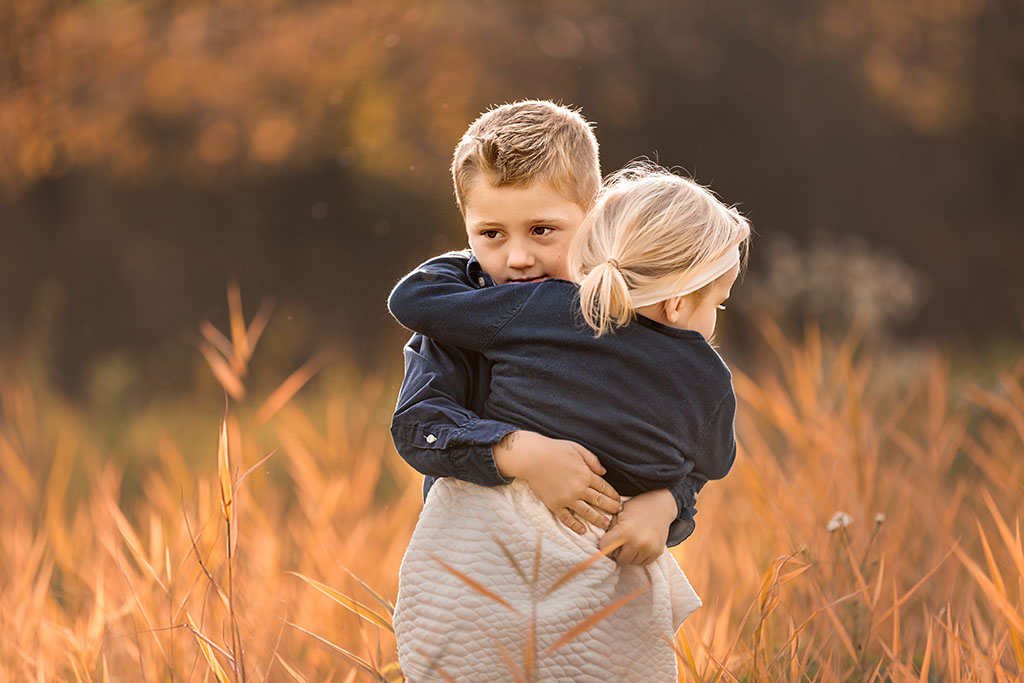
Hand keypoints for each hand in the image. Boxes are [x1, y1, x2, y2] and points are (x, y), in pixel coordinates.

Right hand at [493, 431, 621, 533]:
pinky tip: (582, 530)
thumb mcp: (577, 448)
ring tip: (605, 524)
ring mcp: (567, 498)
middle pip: (600, 501)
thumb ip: (592, 460)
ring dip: (598, 519)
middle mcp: (579, 489)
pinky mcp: (555, 505)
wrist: (532, 458)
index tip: (618, 501)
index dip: (613, 495)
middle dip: (611, 508)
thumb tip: (604, 472)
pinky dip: (575, 526)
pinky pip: (567, 518)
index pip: (605, 488)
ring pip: (587, 513)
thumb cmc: (555, 450)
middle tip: (618, 513)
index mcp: (586, 475)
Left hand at [598, 489, 676, 565]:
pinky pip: (641, 563)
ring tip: (631, 540)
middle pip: (618, 559)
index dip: (604, 544)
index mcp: (625, 531)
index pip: (605, 548)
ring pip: (630, 562)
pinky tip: (639, 544)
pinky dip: (638, 556)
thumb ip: (607, 530)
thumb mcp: (617, 514)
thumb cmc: (634, 509)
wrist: (659, 506)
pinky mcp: (656, 553)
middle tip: (621, 539)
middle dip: (617, 551)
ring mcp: (649, 549)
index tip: (608, 538)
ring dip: (628, 555)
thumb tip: (598, 548)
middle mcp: (638, 542)